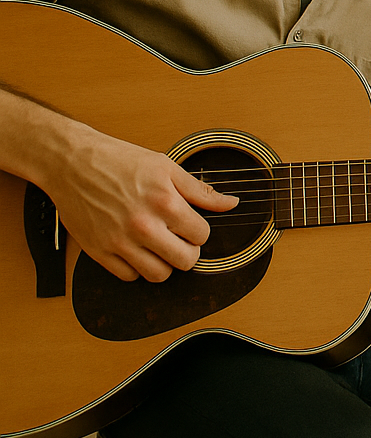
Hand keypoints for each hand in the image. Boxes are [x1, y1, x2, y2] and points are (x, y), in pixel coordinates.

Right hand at [51, 130, 238, 281]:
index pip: (201, 236)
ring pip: (158, 275)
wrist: (73, 163)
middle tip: (180, 240)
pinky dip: (136, 268)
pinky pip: (128, 276)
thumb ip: (200, 190)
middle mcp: (143, 225)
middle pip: (184, 261)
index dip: (200, 231)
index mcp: (164, 202)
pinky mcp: (98, 252)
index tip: (191, 225)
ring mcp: (119, 241)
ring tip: (159, 246)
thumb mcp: (166, 167)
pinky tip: (137, 249)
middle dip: (188, 251)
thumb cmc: (119, 161)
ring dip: (164, 263)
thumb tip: (231, 203)